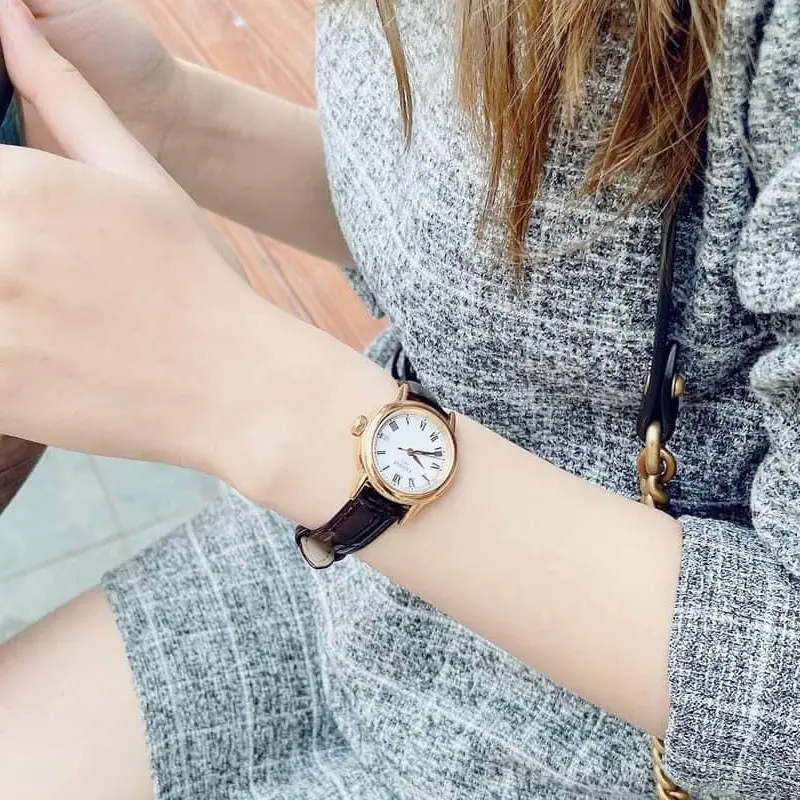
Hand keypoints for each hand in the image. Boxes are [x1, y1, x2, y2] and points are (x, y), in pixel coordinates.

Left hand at [0, 0, 264, 470]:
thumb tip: (9, 19)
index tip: (25, 228)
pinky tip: (47, 351)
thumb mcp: (142, 179)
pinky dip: (8, 355)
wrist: (233, 386)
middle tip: (47, 275)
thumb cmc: (196, 280)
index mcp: (24, 188)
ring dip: (5, 301)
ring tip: (50, 311)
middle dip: (5, 256)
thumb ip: (65, 97)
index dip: (4, 198)